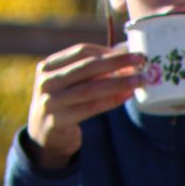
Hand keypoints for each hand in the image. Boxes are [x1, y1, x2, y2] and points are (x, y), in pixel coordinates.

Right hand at [26, 43, 144, 166]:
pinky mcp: (57, 121)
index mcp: (48, 66)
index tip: (129, 52)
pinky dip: (110, 101)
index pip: (81, 51)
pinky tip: (125, 96)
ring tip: (138, 80)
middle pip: (86, 67)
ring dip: (117, 83)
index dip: (106, 51)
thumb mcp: (69, 82)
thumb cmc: (65, 102)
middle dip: (116, 62)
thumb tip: (126, 56)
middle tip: (140, 60)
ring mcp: (49, 102)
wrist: (44, 134)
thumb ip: (90, 71)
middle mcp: (46, 82)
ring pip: (89, 89)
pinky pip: (89, 109)